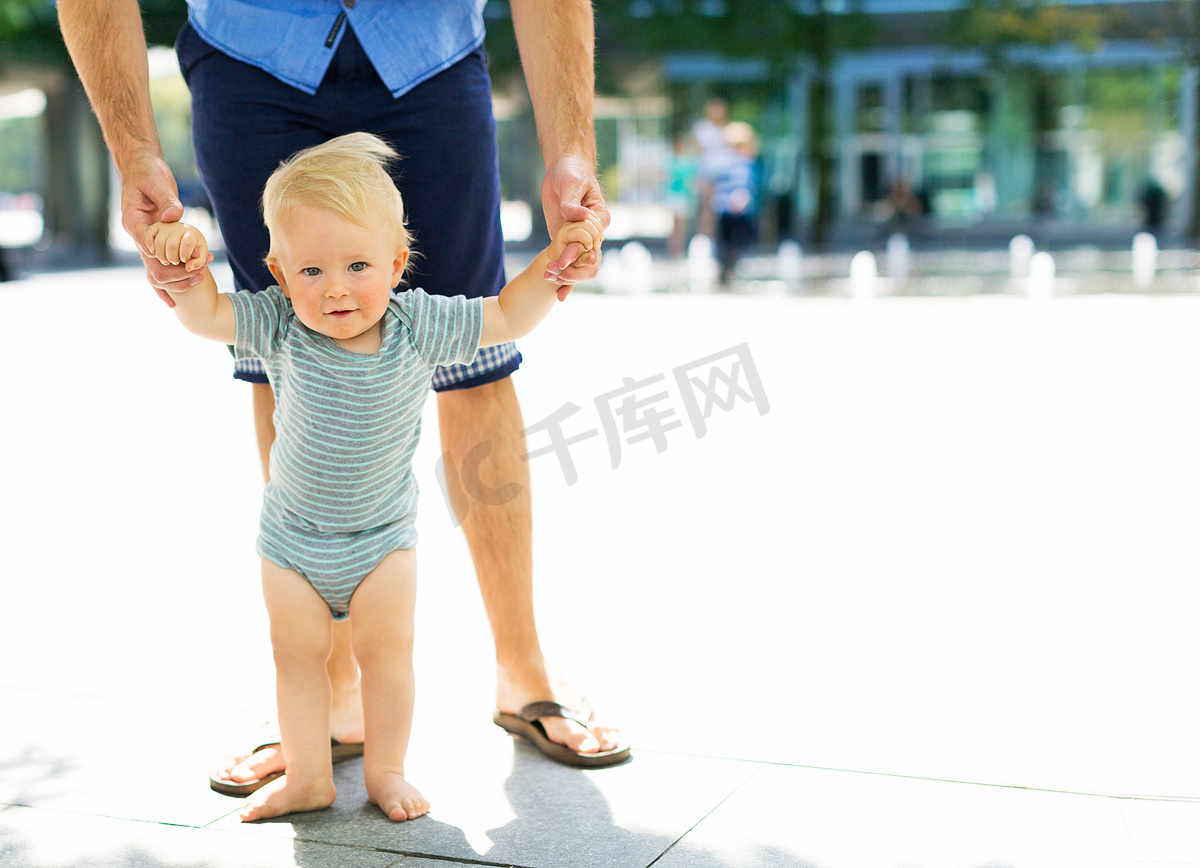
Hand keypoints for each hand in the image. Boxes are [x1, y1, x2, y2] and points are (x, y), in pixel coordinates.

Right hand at [121, 152, 209, 305]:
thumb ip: (166, 200)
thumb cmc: (148, 172)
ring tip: (201, 278)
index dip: (168, 258)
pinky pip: (159, 264)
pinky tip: (173, 300)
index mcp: (134, 222)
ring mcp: (146, 239)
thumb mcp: (157, 182)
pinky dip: (168, 280)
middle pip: (153, 265)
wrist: (141, 167)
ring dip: (178, 277)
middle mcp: (138, 235)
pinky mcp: (156, 240)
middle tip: (201, 271)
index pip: (148, 248)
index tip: (189, 261)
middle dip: (177, 272)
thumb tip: (174, 217)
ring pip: (156, 270)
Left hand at [541, 154, 609, 300]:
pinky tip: (558, 294)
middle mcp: (593, 232)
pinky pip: (568, 262)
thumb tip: (576, 215)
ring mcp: (580, 238)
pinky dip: (563, 277)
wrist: (563, 169)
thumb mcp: (572, 184)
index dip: (578, 252)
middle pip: (587, 258)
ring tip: (551, 287)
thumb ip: (572, 201)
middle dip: (571, 270)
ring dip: (566, 277)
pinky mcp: (567, 241)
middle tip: (551, 274)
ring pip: (578, 265)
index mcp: (599, 218)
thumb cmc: (572, 172)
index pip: (592, 240)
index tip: (563, 260)